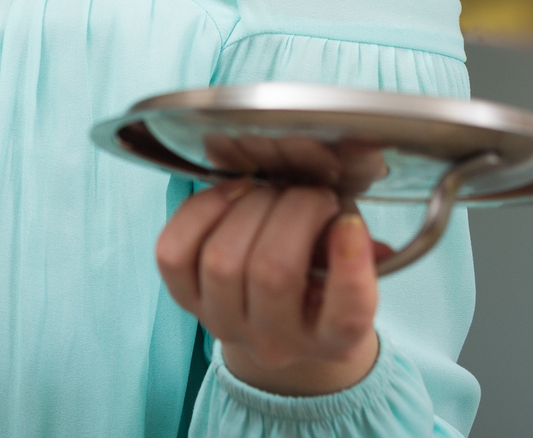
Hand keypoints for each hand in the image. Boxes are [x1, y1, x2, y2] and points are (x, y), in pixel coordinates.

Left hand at [154, 183, 385, 397]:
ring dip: (248, 207)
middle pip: (273, 273)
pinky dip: (200, 211)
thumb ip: (359, 249)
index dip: (350, 268)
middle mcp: (275, 342)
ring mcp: (224, 323)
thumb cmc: (317, 279)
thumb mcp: (350, 270)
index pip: (347, 318)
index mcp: (331, 340)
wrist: (273, 316)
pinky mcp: (184, 299)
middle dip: (294, 212)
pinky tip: (230, 194)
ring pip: (222, 261)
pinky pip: (173, 252)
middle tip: (309, 192)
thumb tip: (350, 225)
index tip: (349, 223)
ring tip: (269, 190)